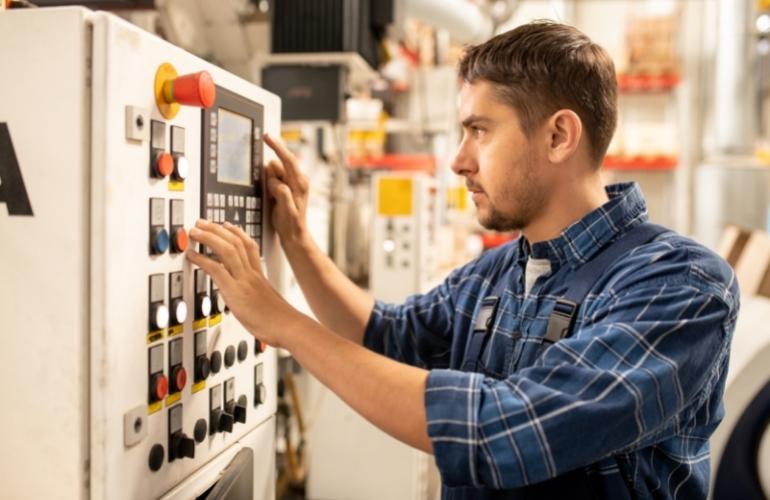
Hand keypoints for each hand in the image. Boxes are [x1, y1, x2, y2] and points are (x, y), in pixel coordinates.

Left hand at [186, 219, 301, 347]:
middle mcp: (252, 274)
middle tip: (202, 222)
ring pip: (227, 249)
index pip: (249, 246)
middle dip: (217, 229)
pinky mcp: (236, 291)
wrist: (288, 327)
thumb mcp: (269, 303)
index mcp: (260, 276)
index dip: (237, 232)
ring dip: (208, 237)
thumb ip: (257, 296)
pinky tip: (192, 256)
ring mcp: (244, 281)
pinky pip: (217, 269)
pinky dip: (202, 259)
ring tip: (195, 231)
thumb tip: (250, 301)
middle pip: (236, 242)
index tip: (226, 225)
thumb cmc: (281, 321)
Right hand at [263, 133, 309, 246]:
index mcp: (300, 183)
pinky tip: (273, 199)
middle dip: (270, 175)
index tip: (266, 136)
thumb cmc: (291, 224)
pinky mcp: (288, 186)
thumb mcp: (286, 210)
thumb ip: (282, 194)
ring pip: (274, 172)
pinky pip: (274, 178)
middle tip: (271, 195)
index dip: (276, 147)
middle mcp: (299, 180)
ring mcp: (294, 182)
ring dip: (270, 183)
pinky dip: (270, 186)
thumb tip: (276, 182)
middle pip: (278, 165)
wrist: (295, 235)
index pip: (288, 159)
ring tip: (273, 200)